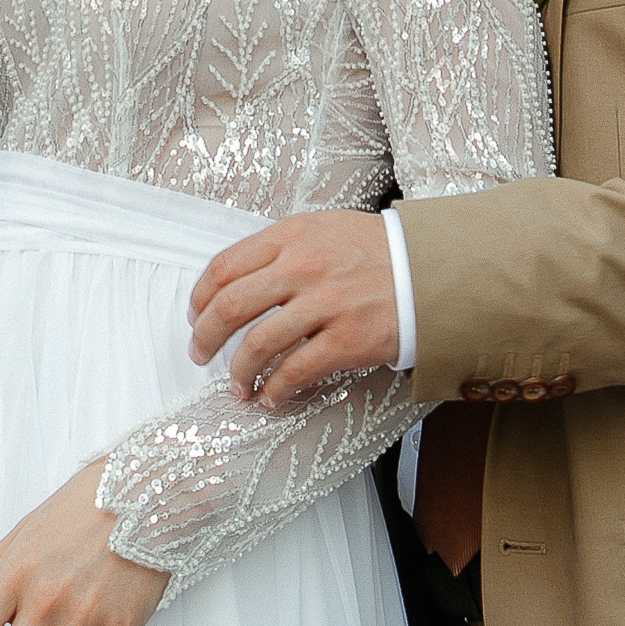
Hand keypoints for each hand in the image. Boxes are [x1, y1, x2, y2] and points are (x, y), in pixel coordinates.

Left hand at [187, 210, 399, 405]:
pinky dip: (275, 390)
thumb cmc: (373, 251)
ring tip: (237, 385)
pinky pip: (296, 371)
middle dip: (207, 336)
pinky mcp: (347, 339)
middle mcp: (304, 266)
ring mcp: (326, 304)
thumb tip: (236, 282)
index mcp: (292, 236)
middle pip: (232, 306)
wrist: (428, 269)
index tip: (195, 316)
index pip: (226, 266)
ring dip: (238, 372)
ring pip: (258, 344)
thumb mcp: (323, 228)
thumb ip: (281, 248)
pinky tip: (271, 397)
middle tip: (200, 354)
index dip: (201, 297)